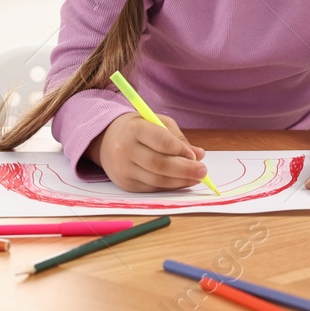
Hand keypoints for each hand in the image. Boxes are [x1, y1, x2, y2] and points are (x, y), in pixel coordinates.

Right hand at [88, 112, 208, 191]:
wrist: (106, 140)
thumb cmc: (137, 128)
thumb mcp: (156, 122)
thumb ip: (177, 138)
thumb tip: (199, 155)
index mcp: (134, 129)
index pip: (161, 141)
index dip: (180, 149)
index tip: (195, 156)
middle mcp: (125, 150)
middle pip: (159, 164)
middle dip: (185, 170)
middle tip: (203, 171)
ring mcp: (124, 169)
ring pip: (157, 180)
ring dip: (180, 181)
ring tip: (195, 178)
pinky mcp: (125, 184)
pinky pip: (152, 188)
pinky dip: (169, 186)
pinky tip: (181, 182)